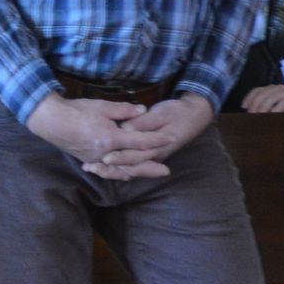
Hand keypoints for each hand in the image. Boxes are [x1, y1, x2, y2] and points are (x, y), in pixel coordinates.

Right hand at [24, 94, 159, 178]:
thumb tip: (144, 111)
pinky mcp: (88, 161)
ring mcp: (96, 160)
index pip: (139, 141)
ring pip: (121, 170)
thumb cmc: (77, 111)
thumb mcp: (102, 106)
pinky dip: (120, 173)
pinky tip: (127, 174)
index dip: (155, 141)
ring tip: (150, 175)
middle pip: (133, 162)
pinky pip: (109, 171)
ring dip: (138, 173)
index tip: (169, 139)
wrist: (51, 121)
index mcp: (110, 138)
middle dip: (151, 166)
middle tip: (167, 171)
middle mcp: (105, 154)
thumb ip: (124, 110)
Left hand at [98, 91, 214, 171]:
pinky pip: (130, 167)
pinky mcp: (147, 156)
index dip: (120, 157)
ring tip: (89, 168)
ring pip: (128, 170)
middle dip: (108, 168)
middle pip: (128, 167)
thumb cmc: (178, 113)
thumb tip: (125, 128)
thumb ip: (143, 122)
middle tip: (90, 167)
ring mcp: (151, 158)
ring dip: (109, 170)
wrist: (193, 117)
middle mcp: (154, 157)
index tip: (104, 157)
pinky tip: (100, 165)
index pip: (136, 156)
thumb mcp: (162, 113)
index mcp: (158, 147)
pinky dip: (115, 167)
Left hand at [238, 83, 283, 114]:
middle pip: (263, 93)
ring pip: (273, 96)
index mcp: (272, 89)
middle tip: (252, 115)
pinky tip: (273, 114)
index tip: (243, 107)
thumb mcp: (274, 111)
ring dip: (265, 106)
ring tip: (260, 115)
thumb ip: (264, 109)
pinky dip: (278, 107)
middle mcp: (279, 88)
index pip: (257, 90)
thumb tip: (250, 112)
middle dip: (256, 104)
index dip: (249, 97)